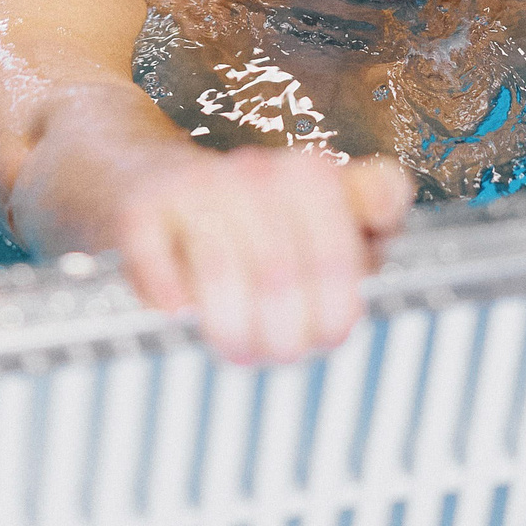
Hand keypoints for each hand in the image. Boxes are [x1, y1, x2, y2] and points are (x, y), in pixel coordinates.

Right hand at [110, 147, 413, 364]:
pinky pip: (161, 271)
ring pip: (224, 274)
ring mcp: (196, 187)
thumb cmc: (242, 209)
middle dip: (281, 333)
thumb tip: (388, 197)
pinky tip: (180, 313)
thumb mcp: (315, 207)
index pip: (335, 258)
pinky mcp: (139, 207)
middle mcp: (255, 171)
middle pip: (281, 275)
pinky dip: (171, 302)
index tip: (326, 337)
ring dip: (231, 328)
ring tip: (235, 347)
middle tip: (276, 354)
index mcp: (308, 175)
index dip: (334, 312)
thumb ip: (369, 210)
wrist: (137, 170)